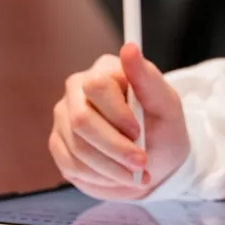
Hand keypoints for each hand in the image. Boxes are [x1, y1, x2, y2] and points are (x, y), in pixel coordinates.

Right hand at [50, 44, 187, 199]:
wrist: (155, 160)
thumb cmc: (162, 127)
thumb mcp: (166, 105)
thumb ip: (148, 78)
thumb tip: (129, 49)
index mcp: (105, 70)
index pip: (96, 86)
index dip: (117, 114)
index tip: (138, 132)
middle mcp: (78, 88)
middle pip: (81, 120)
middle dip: (114, 148)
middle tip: (140, 164)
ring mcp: (64, 116)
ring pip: (78, 147)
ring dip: (111, 167)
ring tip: (135, 174)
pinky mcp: (58, 143)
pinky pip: (71, 164)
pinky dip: (100, 176)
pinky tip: (118, 175)